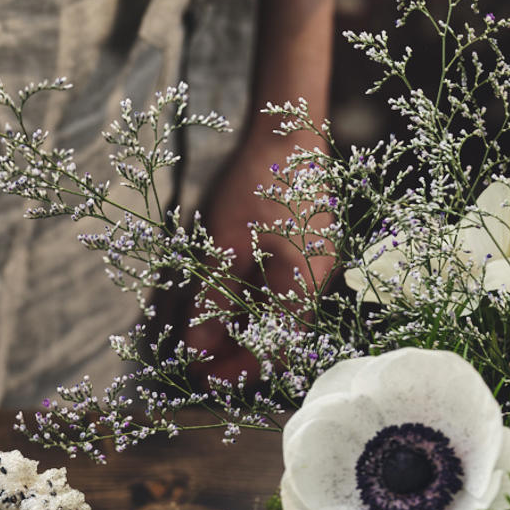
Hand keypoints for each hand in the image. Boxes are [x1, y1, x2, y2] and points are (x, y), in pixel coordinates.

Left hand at [185, 128, 327, 386]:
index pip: (275, 350)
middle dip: (237, 356)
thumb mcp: (225, 246)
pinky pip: (274, 294)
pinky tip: (220, 311)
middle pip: (276, 339)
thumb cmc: (258, 183)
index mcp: (303, 284)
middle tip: (196, 366)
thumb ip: (213, 301)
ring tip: (202, 342)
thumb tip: (196, 348)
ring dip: (240, 334)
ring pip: (274, 318)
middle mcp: (313, 282)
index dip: (239, 370)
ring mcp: (309, 267)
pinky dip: (247, 308)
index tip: (203, 377)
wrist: (286, 132)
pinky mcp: (300, 253)